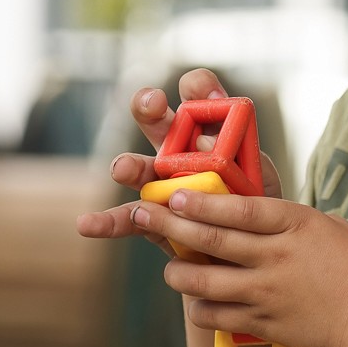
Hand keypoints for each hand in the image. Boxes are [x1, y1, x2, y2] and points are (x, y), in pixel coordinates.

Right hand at [74, 68, 281, 249]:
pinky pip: (127, 219)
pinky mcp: (151, 220)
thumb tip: (201, 140)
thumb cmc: (256, 210)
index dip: (198, 88)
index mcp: (210, 132)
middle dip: (150, 107)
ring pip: (139, 168)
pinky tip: (87, 224)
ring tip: (123, 170)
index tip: (203, 93)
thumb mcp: (260, 178)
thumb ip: (238, 157)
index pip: (198, 96)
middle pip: (157, 121)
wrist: (251, 259)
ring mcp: (161, 185)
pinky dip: (107, 223)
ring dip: (128, 165)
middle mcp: (178, 151)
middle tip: (152, 104)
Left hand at [129, 188, 347, 346]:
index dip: (202, 201)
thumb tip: (234, 206)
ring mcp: (267, 294)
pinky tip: (198, 300)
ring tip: (170, 266)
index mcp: (295, 225)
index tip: (173, 193)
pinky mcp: (263, 325)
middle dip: (170, 224)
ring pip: (204, 282)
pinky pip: (215, 316)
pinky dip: (199, 307)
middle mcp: (276, 258)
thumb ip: (279, 217)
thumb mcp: (322, 224)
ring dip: (178, 272)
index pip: (239, 209)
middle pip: (212, 240)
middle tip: (143, 212)